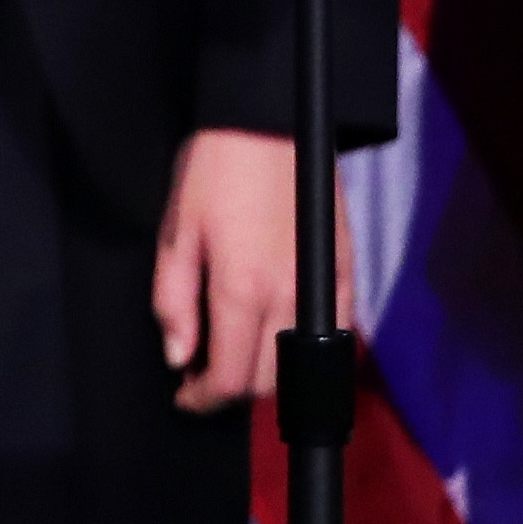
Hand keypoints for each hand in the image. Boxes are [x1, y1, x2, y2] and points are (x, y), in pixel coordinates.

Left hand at [157, 128, 325, 410]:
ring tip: (235, 354)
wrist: (269, 126)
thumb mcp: (175, 231)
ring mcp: (325, 290)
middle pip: (269, 381)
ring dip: (268, 374)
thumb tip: (178, 356)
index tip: (185, 395)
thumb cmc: (215, 171)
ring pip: (302, 364)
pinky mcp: (348, 276)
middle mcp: (290, 300)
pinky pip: (333, 335)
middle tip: (204, 374)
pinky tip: (277, 334)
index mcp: (242, 290)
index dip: (204, 397)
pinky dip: (304, 349)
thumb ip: (174, 300)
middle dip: (233, 390)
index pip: (230, 378)